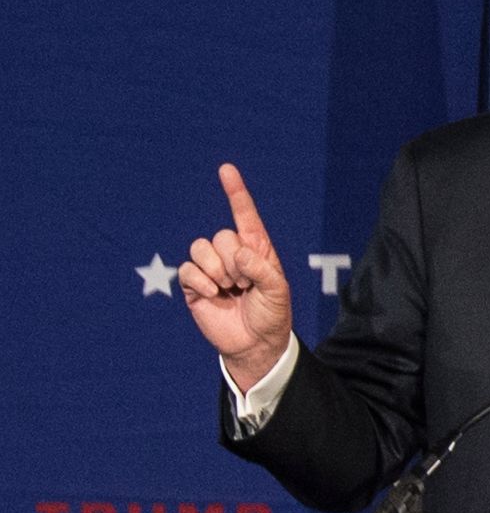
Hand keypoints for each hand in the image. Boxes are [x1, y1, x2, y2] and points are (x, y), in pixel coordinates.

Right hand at [179, 163, 292, 391]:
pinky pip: (188, 270)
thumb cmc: (272, 314)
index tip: (226, 169)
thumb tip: (238, 254)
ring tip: (231, 289)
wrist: (255, 343)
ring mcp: (212, 269)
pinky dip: (202, 282)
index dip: (235, 192)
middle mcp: (232, 254)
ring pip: (201, 248)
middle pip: (221, 235)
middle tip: (245, 284)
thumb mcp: (278, 290)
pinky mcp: (195, 286)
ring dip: (217, 270)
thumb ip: (262, 269)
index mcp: (256, 248)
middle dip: (234, 261)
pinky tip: (215, 295)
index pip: (244, 215)